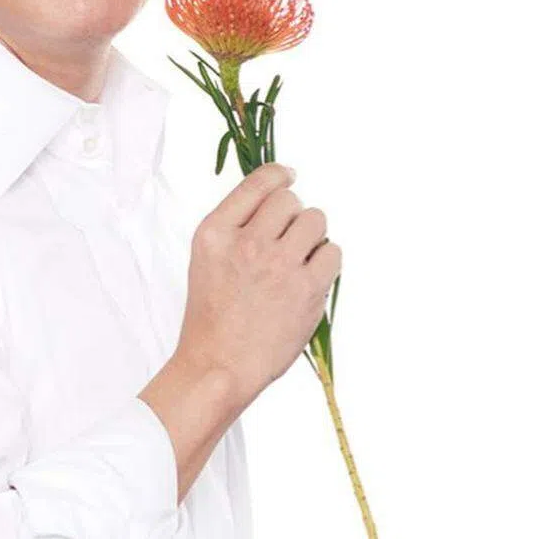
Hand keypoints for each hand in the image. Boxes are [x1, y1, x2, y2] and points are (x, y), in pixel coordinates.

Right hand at [174, 162, 341, 408]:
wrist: (219, 363)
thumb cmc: (212, 314)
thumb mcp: (206, 258)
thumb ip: (236, 226)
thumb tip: (277, 196)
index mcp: (215, 232)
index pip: (257, 182)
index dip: (280, 175)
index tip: (289, 177)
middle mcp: (246, 242)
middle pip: (290, 199)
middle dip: (293, 213)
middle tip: (287, 238)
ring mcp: (278, 265)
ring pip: (316, 220)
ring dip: (312, 234)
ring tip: (299, 257)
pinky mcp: (307, 289)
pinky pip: (333, 252)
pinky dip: (326, 260)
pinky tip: (310, 275)